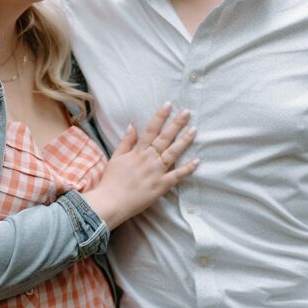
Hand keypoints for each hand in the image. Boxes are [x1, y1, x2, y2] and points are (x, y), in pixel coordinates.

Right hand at [83, 103, 198, 228]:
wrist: (111, 202)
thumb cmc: (111, 181)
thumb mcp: (115, 158)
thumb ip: (125, 142)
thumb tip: (132, 126)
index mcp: (137, 151)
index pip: (151, 129)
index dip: (160, 116)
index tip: (169, 105)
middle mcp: (148, 159)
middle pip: (165, 137)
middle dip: (176, 123)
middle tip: (187, 112)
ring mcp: (156, 172)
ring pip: (173, 153)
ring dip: (184, 141)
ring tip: (194, 130)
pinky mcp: (161, 186)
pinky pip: (177, 175)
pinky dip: (187, 168)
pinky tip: (197, 161)